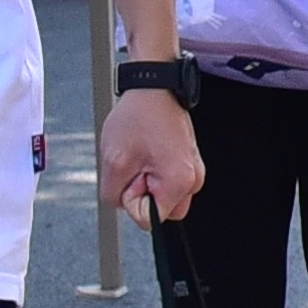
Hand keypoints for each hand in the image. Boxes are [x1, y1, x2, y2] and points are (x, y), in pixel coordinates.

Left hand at [101, 86, 203, 226]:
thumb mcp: (114, 160)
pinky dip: (153, 172)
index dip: (132, 199)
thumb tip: (123, 204)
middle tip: (136, 165)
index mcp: (180, 183)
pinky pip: (166, 182)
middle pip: (160, 211)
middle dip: (141, 194)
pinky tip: (147, 151)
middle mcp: (193, 180)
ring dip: (146, 182)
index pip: (149, 220)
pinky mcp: (187, 163)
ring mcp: (193, 171)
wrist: (154, 87)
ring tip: (142, 155)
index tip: (133, 174)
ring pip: (162, 197)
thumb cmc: (139, 116)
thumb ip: (114, 194)